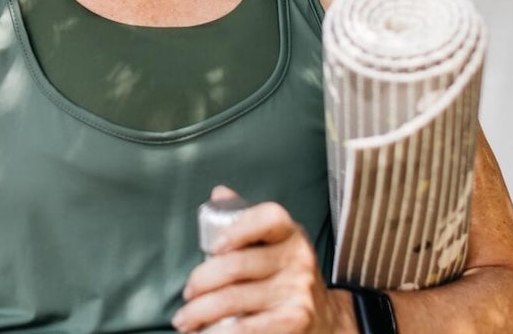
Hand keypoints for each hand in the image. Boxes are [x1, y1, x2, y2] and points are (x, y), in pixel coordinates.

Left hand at [174, 186, 345, 333]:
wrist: (328, 320)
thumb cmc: (288, 277)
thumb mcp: (276, 244)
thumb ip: (247, 219)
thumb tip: (219, 193)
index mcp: (289, 234)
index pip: (268, 218)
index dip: (238, 229)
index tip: (212, 246)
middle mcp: (297, 260)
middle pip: (236, 265)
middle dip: (200, 282)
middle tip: (186, 294)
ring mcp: (296, 293)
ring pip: (232, 299)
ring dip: (198, 312)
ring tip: (184, 320)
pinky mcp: (293, 321)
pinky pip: (244, 328)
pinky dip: (216, 332)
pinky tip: (203, 333)